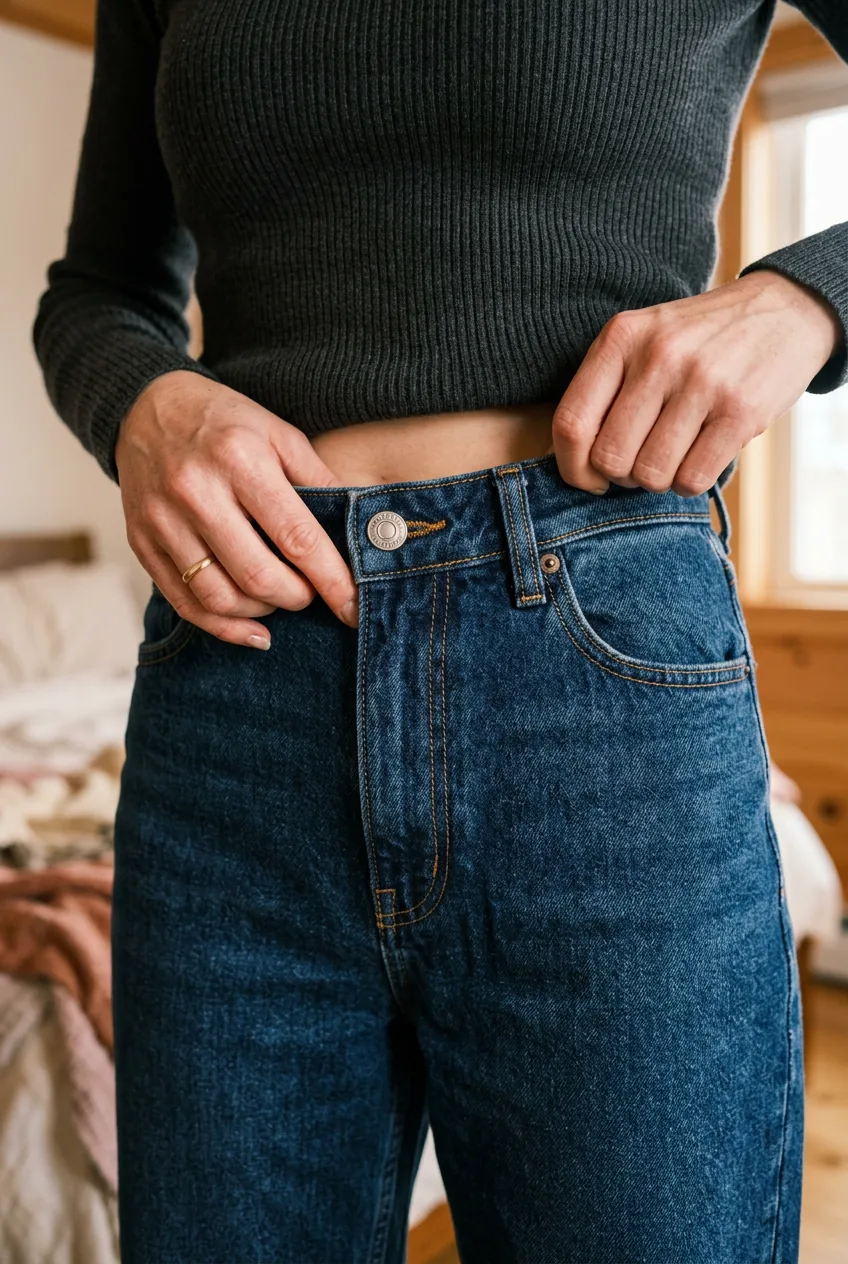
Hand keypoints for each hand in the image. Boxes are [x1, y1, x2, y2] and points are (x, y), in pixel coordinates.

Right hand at [115, 371, 358, 648]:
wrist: (145, 408)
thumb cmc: (223, 422)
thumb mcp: (278, 432)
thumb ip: (318, 479)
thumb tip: (358, 530)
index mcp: (239, 459)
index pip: (296, 537)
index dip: (330, 579)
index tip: (353, 607)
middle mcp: (196, 492)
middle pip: (258, 575)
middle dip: (297, 598)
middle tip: (311, 593)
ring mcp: (163, 521)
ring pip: (220, 597)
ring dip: (262, 612)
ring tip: (279, 599)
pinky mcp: (141, 543)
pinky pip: (185, 603)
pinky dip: (224, 628)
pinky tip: (254, 630)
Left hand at [549, 269, 843, 495]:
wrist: (784, 310)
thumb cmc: (699, 339)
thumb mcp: (644, 337)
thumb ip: (605, 387)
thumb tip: (575, 462)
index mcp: (622, 337)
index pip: (572, 423)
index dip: (572, 467)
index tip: (588, 478)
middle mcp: (658, 356)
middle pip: (610, 458)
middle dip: (621, 476)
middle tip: (641, 461)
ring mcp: (701, 383)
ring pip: (650, 475)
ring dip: (658, 480)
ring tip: (674, 454)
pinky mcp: (740, 411)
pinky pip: (692, 479)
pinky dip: (689, 482)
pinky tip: (699, 456)